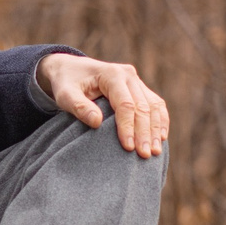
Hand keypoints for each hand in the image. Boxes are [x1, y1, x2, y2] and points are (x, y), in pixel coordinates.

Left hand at [38, 53, 169, 156]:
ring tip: (155, 152)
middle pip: (143, 106)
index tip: (127, 147)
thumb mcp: (65, 94)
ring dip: (156, 129)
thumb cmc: (66, 84)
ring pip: (154, 105)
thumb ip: (79, 107)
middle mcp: (128, 75)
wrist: (70, 69)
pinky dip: (160, 121)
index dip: (128, 127)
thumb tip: (97, 122)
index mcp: (111, 74)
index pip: (125, 104)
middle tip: (145, 155)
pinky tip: (161, 138)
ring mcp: (136, 81)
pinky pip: (155, 104)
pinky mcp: (139, 88)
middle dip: (144, 132)